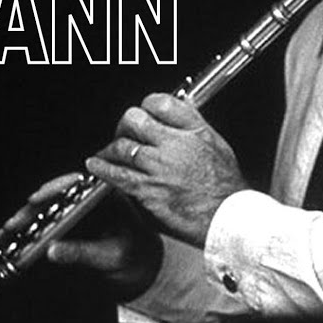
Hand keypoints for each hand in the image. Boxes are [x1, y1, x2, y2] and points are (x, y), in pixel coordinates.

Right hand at [0, 173, 161, 301]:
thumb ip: (84, 253)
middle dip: (30, 211)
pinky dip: (24, 234)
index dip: (55, 189)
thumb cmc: (135, 255)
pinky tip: (5, 239)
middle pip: (54, 198)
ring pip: (44, 212)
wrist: (140, 266)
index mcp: (107, 196)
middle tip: (13, 224)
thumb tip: (53, 250)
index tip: (37, 199)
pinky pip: (43, 227)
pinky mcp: (65, 226)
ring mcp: (75, 212)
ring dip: (23, 222)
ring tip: (3, 234)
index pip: (78, 185)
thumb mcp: (112, 256)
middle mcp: (88, 200)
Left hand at [87, 93, 249, 248]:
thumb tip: (180, 110)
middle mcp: (174, 144)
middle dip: (125, 125)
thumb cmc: (227, 188)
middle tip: (123, 133)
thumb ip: (195, 127)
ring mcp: (159, 167)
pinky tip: (94, 165)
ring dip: (111, 148)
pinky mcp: (148, 189)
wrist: (227, 219)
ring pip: (122, 146)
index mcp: (194, 131)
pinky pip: (117, 174)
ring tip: (106, 152)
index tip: (143, 114)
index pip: (161, 103)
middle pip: (135, 120)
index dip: (147, 106)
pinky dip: (102, 168)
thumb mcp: (218, 146)